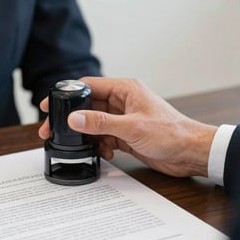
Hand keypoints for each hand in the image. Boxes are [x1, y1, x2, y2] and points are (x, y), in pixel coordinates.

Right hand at [39, 77, 216, 177]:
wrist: (189, 153)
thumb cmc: (171, 133)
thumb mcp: (132, 127)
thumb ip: (101, 122)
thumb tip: (75, 118)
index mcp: (125, 90)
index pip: (88, 86)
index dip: (67, 94)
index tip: (50, 104)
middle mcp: (122, 102)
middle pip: (88, 107)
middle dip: (73, 120)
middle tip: (53, 130)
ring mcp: (123, 120)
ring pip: (94, 124)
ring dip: (87, 136)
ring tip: (82, 147)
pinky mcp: (125, 135)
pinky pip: (104, 138)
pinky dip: (100, 146)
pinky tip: (105, 153)